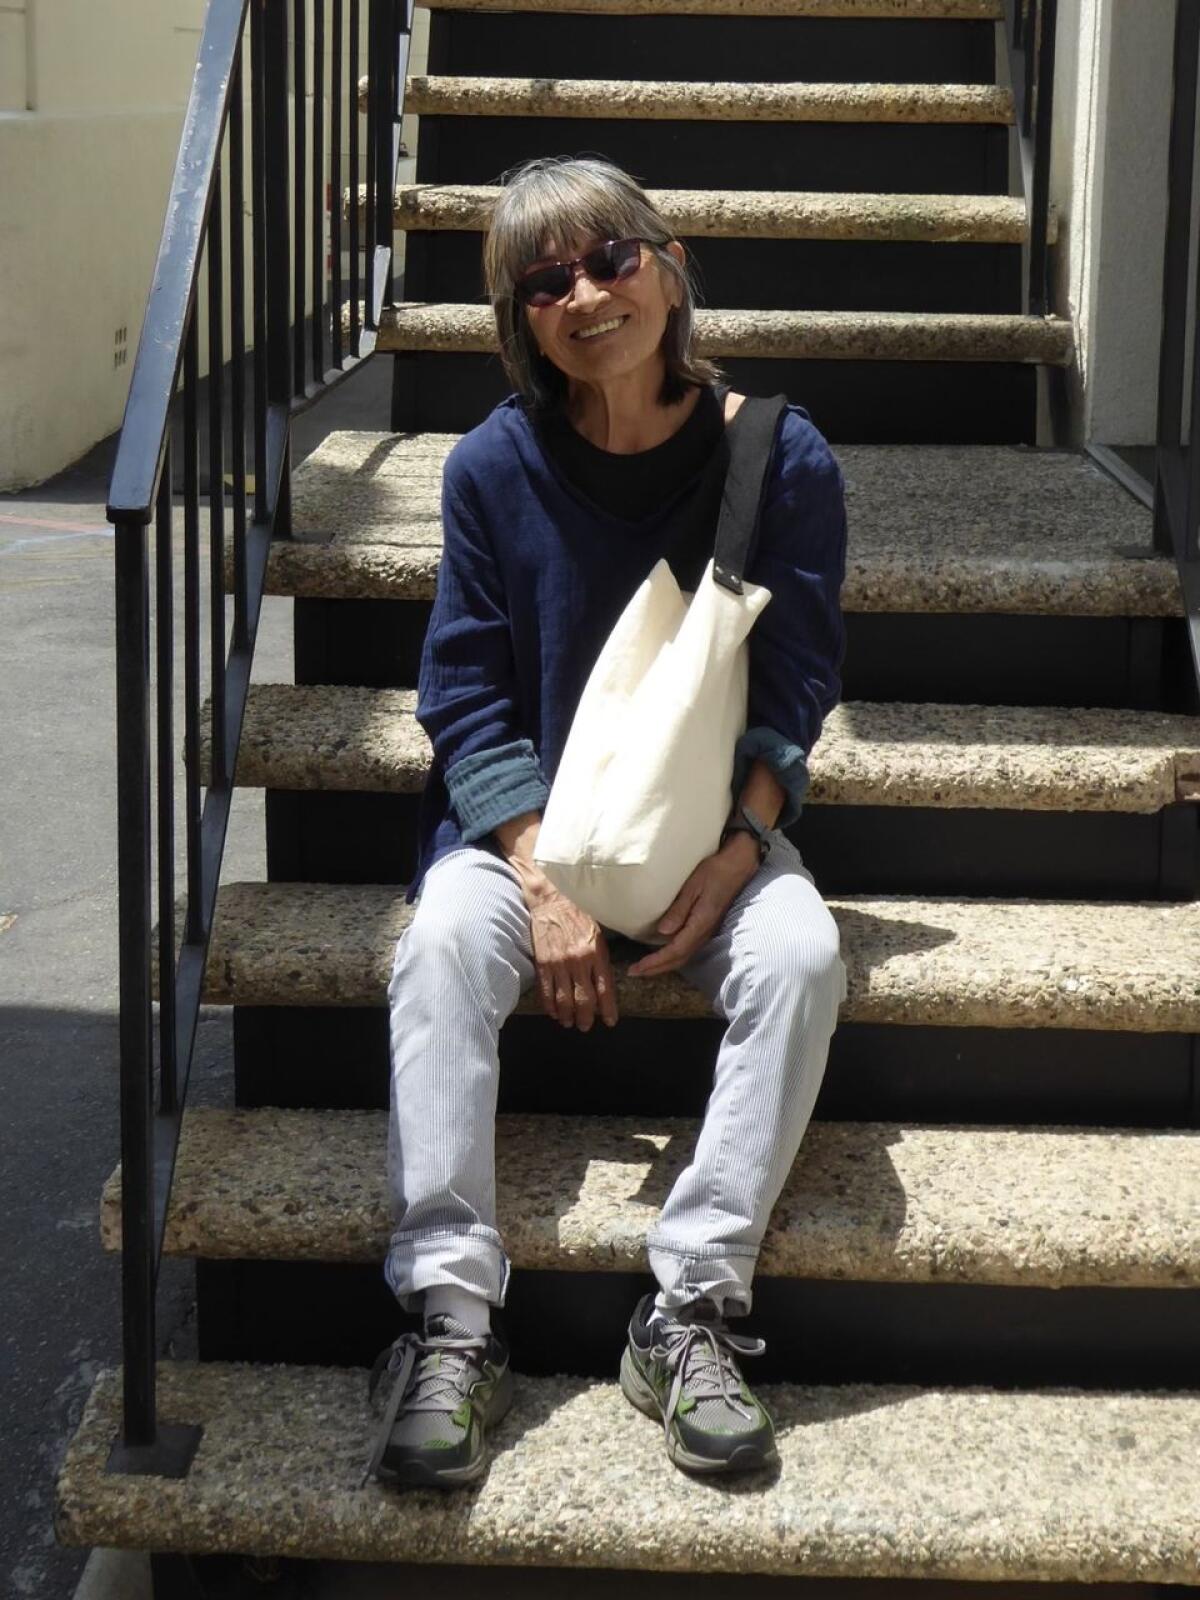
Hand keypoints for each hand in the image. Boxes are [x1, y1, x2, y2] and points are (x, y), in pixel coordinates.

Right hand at [525, 885, 618, 1030]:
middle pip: (584, 1001)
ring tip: (569, 1022)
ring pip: (564, 1001)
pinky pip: (546, 992)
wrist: (552, 900)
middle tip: (585, 1026)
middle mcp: (579, 961)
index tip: (609, 1022)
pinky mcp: (543, 963)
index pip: (605, 990)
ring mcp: (559, 963)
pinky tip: (553, 1012)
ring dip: (567, 1016)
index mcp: (596, 954)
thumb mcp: (598, 935)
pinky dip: (550, 1006)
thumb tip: (604, 986)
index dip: (608, 1010)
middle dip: (586, 1019)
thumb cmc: (579, 916)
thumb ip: (601, 960)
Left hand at [626, 837, 759, 977]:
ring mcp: (707, 932)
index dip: (655, 962)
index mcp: (700, 924)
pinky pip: (688, 948)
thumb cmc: (714, 872)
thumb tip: (662, 932)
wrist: (737, 867)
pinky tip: (663, 954)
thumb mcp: (693, 887)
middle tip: (634, 972)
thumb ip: (679, 910)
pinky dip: (673, 956)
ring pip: (683, 956)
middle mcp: (704, 933)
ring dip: (664, 964)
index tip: (637, 968)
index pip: (674, 951)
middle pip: (678, 959)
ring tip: (645, 968)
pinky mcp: (706, 927)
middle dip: (656, 968)